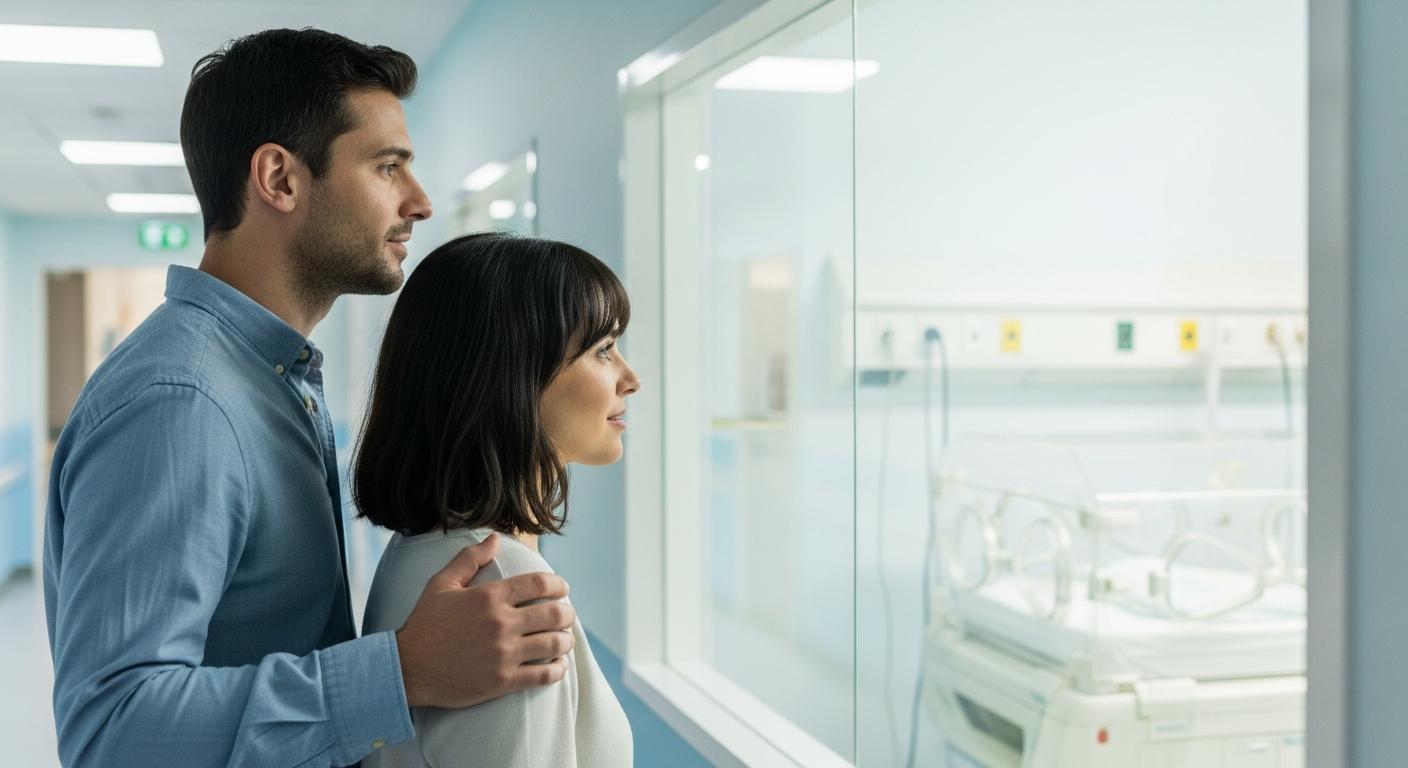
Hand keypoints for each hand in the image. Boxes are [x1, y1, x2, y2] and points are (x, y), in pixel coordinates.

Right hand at [395, 533, 575, 707]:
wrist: (407, 669)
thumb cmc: (425, 625)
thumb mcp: (441, 585)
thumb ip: (469, 559)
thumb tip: (495, 539)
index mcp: (489, 597)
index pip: (539, 584)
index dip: (558, 585)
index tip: (563, 589)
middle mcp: (501, 623)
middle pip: (554, 614)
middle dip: (567, 614)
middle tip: (567, 616)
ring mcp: (504, 653)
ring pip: (554, 644)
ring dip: (566, 641)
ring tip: (565, 640)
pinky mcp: (503, 681)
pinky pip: (543, 675)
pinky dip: (557, 670)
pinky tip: (558, 665)